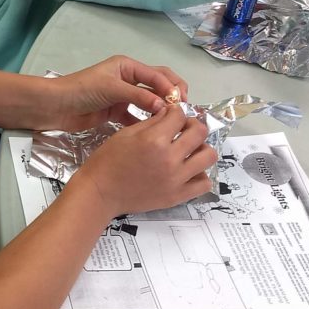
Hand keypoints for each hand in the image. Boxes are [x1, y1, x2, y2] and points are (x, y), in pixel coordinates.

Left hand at [47, 54, 187, 131]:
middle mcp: (128, 79)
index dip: (172, 88)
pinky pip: (136, 117)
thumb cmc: (82, 90)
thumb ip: (139, 97)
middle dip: (172, 96)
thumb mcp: (112, 89)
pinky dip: (145, 124)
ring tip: (173, 124)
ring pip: (149, 102)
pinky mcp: (115, 113)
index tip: (182, 105)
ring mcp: (122, 97)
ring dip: (161, 111)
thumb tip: (165, 107)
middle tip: (183, 113)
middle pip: (158, 86)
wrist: (55, 106)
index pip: (158, 75)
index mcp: (128, 67)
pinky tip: (154, 133)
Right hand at [80, 105, 215, 213]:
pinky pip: (204, 183)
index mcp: (154, 140)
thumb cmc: (107, 161)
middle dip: (192, 126)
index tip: (172, 116)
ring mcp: (176, 179)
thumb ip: (152, 122)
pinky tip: (188, 170)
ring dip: (201, 149)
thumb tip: (170, 112)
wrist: (100, 193)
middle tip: (183, 130)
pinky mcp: (177, 196)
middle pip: (200, 132)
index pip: (180, 115)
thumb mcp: (126, 134)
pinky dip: (200, 174)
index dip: (176, 112)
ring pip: (209, 156)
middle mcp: (169, 158)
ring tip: (188, 151)